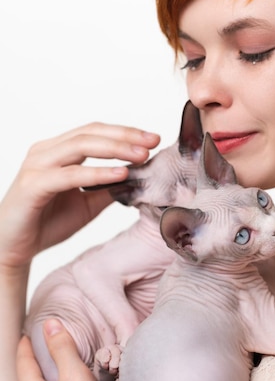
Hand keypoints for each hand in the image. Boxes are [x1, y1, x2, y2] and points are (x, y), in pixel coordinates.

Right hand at [0, 122, 159, 269]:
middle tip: (153, 141)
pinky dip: (97, 173)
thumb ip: (108, 188)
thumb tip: (139, 178)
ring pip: (81, 147)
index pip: (95, 132)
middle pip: (91, 133)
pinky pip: (70, 175)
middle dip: (125, 136)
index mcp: (57, 151)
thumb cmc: (47, 222)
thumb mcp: (87, 204)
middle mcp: (46, 151)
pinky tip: (120, 175)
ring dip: (115, 150)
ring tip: (142, 156)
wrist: (14, 248)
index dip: (124, 133)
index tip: (152, 139)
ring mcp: (38, 166)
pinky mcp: (34, 186)